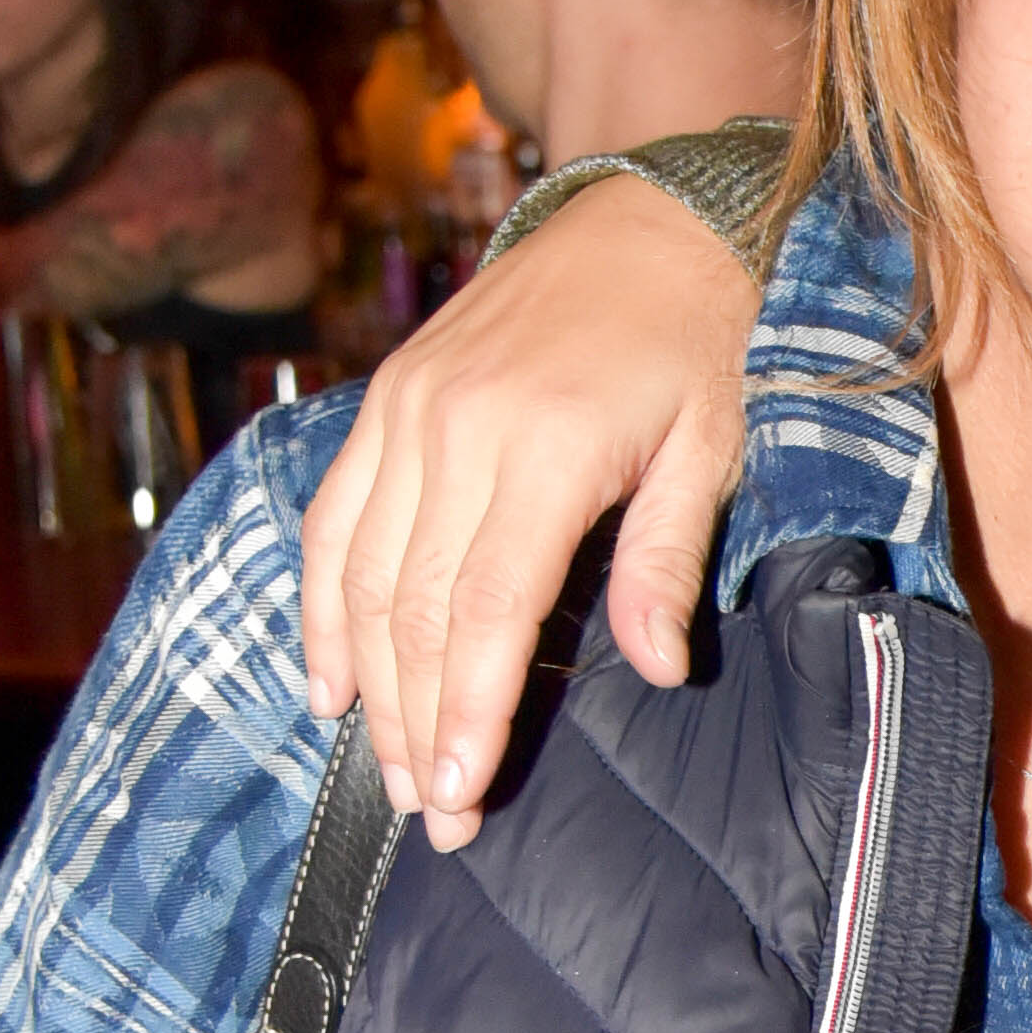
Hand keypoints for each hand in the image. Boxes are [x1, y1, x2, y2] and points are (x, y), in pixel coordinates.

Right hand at [301, 177, 762, 842]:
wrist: (644, 217)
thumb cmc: (695, 343)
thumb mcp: (710, 448)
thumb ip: (665, 561)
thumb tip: (656, 670)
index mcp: (542, 449)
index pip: (485, 611)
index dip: (467, 711)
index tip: (460, 796)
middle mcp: (456, 430)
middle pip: (414, 609)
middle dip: (417, 724)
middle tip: (431, 815)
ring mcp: (408, 411)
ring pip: (362, 575)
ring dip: (368, 683)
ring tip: (388, 770)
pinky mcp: (385, 399)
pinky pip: (333, 519)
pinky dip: (321, 605)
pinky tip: (330, 680)